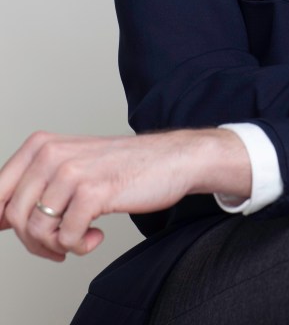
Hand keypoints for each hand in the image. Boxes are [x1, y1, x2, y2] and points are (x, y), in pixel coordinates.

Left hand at [0, 128, 250, 260]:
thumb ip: (33, 186)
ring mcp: (71, 171)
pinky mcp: (93, 191)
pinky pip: (65, 237)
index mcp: (40, 145)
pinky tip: (97, 234)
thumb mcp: (69, 166)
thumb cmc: (121, 167)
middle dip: (34, 241)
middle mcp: (50, 153)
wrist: (170, 159)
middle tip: (59, 243)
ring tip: (80, 237)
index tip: (21, 231)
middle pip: (13, 216)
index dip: (1, 221)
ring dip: (58, 245)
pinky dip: (80, 246)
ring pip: (36, 230)